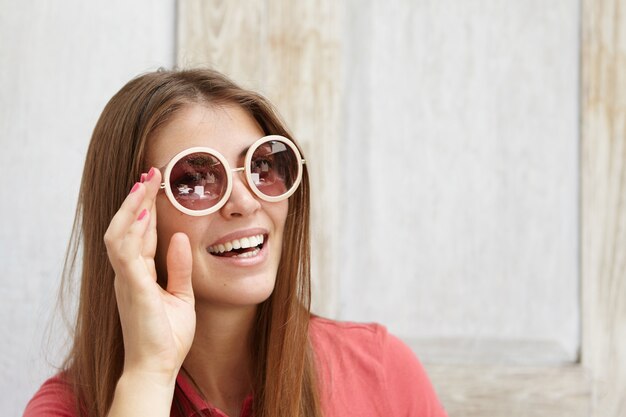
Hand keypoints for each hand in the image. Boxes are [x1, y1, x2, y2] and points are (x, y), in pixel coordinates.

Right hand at [104, 167, 195, 383]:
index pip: (140, 235)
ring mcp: (127, 279)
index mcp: (140, 275)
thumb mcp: (181, 295)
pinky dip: (132, 231)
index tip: (154, 186)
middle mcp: (128, 273)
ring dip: (131, 207)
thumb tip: (180, 237)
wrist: (157, 367)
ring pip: (119, 234)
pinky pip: (125, 253)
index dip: (145, 210)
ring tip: (144, 183)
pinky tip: (144, 213)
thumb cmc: (166, 336)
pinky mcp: (132, 287)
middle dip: (136, 200)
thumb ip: (179, 267)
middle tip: (149, 174)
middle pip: (126, 228)